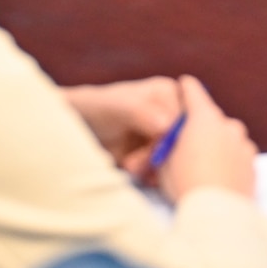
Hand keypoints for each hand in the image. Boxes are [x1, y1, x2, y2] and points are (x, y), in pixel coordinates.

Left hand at [62, 77, 185, 180]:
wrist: (81, 129)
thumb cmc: (96, 109)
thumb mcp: (114, 108)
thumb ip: (138, 112)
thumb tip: (166, 125)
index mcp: (168, 92)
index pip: (185, 122)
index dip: (170, 139)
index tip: (151, 151)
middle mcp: (172, 111)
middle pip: (182, 142)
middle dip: (159, 156)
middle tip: (133, 164)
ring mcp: (166, 134)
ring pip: (175, 158)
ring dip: (153, 168)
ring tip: (129, 166)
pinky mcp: (158, 154)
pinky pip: (166, 169)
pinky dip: (152, 175)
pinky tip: (135, 171)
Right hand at [155, 76, 258, 204]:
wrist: (218, 216)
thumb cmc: (185, 184)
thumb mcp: (162, 162)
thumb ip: (166, 145)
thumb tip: (166, 143)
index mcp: (203, 118)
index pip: (192, 90)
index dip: (185, 88)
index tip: (184, 84)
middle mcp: (228, 126)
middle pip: (211, 118)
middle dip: (200, 127)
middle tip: (187, 143)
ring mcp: (244, 145)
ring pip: (228, 138)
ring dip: (218, 144)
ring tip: (203, 164)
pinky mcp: (253, 166)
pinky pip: (239, 156)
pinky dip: (230, 161)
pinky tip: (218, 176)